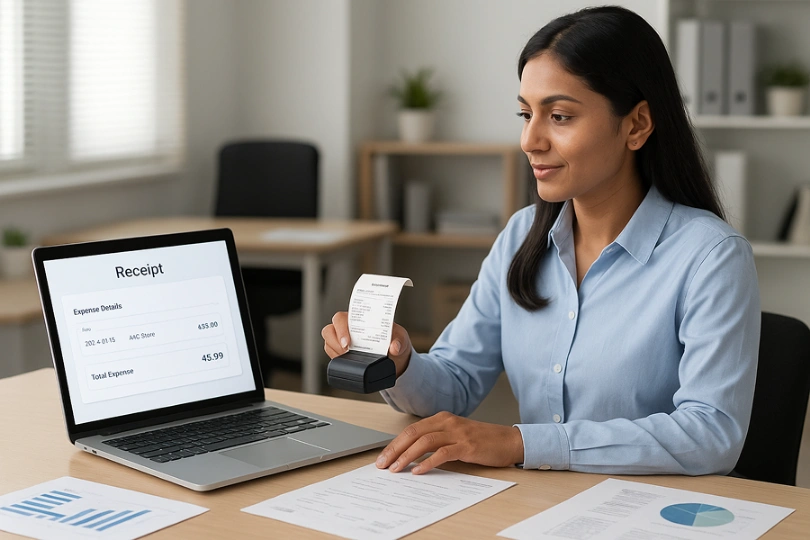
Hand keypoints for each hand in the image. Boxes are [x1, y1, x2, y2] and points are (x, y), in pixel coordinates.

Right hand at [321, 311, 412, 376]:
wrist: (395, 358)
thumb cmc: (395, 341)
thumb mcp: (400, 339)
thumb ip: (399, 342)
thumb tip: (394, 348)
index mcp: (359, 319)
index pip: (341, 317)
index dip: (340, 328)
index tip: (347, 342)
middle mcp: (348, 327)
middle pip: (330, 329)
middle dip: (335, 341)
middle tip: (346, 351)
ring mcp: (342, 339)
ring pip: (328, 341)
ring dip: (335, 350)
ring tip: (348, 358)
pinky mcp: (340, 351)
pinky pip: (331, 353)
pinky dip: (336, 358)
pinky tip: (346, 360)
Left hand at [375, 412, 524, 473]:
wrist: (508, 441)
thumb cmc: (482, 441)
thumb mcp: (455, 436)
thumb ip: (436, 441)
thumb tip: (411, 457)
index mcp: (442, 418)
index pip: (411, 429)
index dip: (395, 443)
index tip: (383, 457)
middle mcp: (447, 422)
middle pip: (413, 433)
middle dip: (395, 449)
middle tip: (383, 464)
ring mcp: (457, 433)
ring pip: (424, 442)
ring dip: (407, 456)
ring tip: (396, 469)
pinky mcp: (467, 445)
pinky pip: (443, 453)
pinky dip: (428, 462)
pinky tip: (419, 471)